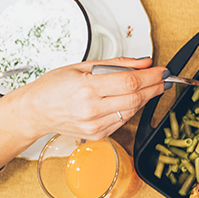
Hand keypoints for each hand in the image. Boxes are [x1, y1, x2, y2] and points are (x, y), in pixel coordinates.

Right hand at [5, 57, 166, 140]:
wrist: (35, 111)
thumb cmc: (53, 87)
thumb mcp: (82, 66)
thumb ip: (117, 64)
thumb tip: (144, 62)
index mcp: (87, 88)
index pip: (130, 82)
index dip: (152, 76)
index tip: (162, 71)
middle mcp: (91, 109)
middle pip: (136, 98)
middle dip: (154, 87)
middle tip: (163, 78)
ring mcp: (95, 125)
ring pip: (133, 110)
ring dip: (145, 98)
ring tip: (149, 86)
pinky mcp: (98, 134)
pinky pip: (123, 120)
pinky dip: (132, 108)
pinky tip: (130, 99)